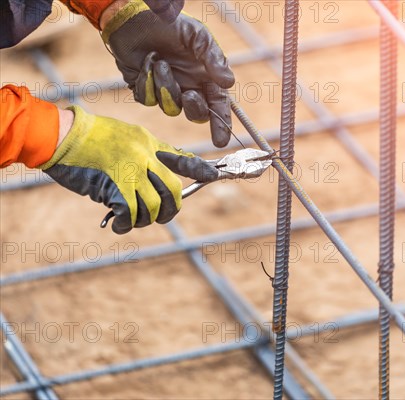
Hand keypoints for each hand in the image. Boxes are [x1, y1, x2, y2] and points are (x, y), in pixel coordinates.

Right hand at [40, 106, 217, 233]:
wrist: (61, 135)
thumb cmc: (89, 137)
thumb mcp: (126, 136)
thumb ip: (145, 153)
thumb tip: (161, 173)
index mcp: (149, 143)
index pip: (182, 158)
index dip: (200, 169)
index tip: (213, 175)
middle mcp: (144, 156)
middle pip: (172, 190)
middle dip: (170, 209)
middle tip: (159, 215)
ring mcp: (130, 170)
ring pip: (153, 206)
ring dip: (145, 219)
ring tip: (131, 220)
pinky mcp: (114, 185)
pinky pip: (130, 214)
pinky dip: (125, 224)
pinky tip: (118, 224)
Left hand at [101, 0, 234, 147]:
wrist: (135, 18)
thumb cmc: (171, 24)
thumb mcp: (199, 36)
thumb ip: (215, 60)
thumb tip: (228, 84)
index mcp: (205, 77)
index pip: (218, 106)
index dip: (221, 125)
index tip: (220, 140)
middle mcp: (188, 87)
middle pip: (196, 115)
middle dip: (194, 109)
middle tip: (189, 94)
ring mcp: (166, 90)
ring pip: (170, 108)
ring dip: (165, 86)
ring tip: (159, 62)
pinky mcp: (145, 90)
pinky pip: (148, 99)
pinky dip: (146, 82)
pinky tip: (146, 63)